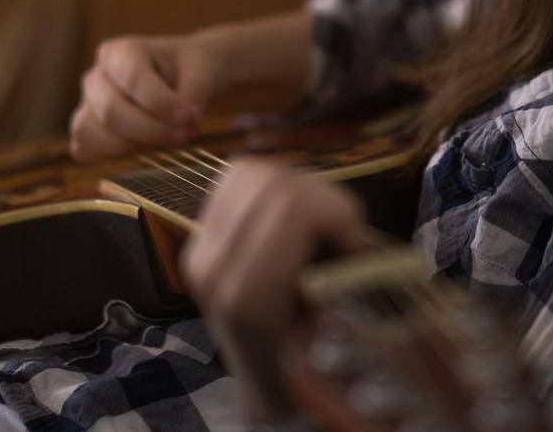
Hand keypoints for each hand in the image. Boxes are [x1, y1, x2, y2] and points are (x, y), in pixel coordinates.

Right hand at [68, 32, 227, 160]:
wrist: (185, 77)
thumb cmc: (190, 70)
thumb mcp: (203, 74)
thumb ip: (193, 97)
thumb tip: (182, 123)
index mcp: (122, 51)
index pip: (133, 79)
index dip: (162, 105)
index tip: (193, 118)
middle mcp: (98, 75)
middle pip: (110, 111)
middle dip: (151, 131)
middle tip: (185, 134)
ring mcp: (88, 103)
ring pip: (91, 133)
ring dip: (133, 145)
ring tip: (167, 139)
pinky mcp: (87, 128)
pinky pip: (86, 148)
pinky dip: (114, 154)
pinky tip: (144, 147)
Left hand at [181, 159, 370, 421]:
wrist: (263, 383)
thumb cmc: (309, 363)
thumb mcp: (337, 328)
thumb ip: (341, 277)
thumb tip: (348, 235)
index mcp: (249, 295)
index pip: (294, 205)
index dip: (339, 211)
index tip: (353, 243)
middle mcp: (213, 267)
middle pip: (275, 181)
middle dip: (324, 197)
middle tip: (340, 233)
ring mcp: (199, 250)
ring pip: (254, 171)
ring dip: (299, 187)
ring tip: (315, 225)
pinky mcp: (199, 237)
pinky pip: (237, 180)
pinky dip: (273, 185)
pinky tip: (289, 218)